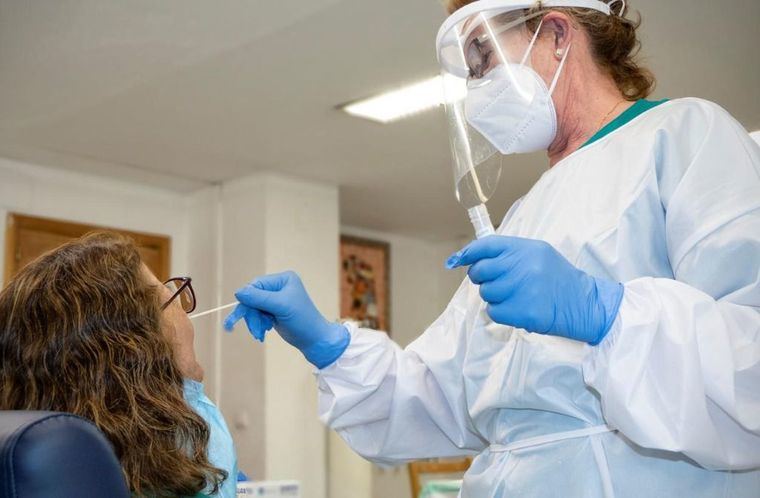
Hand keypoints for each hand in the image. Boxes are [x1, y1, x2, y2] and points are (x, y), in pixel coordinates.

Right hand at [224, 271, 349, 367]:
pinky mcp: (272, 311)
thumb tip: (238, 292)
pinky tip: (263, 332)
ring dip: (254, 321)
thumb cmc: (302, 320)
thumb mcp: (281, 306)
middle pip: (253, 297)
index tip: (243, 313)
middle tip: (254, 328)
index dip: (248, 298)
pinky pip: (256, 315)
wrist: (313, 339)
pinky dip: (257, 324)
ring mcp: (275, 299)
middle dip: (252, 313)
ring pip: (253, 307)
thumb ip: (259, 298)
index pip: (257, 284)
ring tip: (260, 332)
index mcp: (283, 279)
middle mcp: (278, 286)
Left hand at [446, 236, 623, 343]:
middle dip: (482, 278)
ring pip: (486, 293)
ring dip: (494, 297)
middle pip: (481, 270)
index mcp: (526, 248)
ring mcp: (523, 289)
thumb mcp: (538, 255)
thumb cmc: (557, 279)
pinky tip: (517, 308)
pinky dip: (501, 313)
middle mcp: (523, 266)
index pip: (487, 245)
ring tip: (513, 296)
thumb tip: (471, 258)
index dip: (469, 253)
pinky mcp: (523, 312)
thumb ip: (508, 254)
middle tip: (495, 282)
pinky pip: (494, 312)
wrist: (583, 303)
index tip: (458, 260)